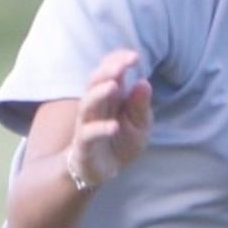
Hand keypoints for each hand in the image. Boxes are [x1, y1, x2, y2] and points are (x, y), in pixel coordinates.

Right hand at [70, 47, 152, 187]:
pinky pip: (88, 134)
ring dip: (99, 93)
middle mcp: (97, 106)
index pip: (109, 71)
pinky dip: (100, 129)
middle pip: (95, 82)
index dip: (118, 61)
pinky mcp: (84, 144)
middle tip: (122, 65)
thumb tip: (144, 82)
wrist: (102, 171)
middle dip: (107, 70)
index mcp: (111, 96)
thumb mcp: (139, 125)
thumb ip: (140, 106)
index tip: (135, 57)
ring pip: (87, 104)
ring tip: (113, 86)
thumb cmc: (121, 142)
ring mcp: (87, 123)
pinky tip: (114, 126)